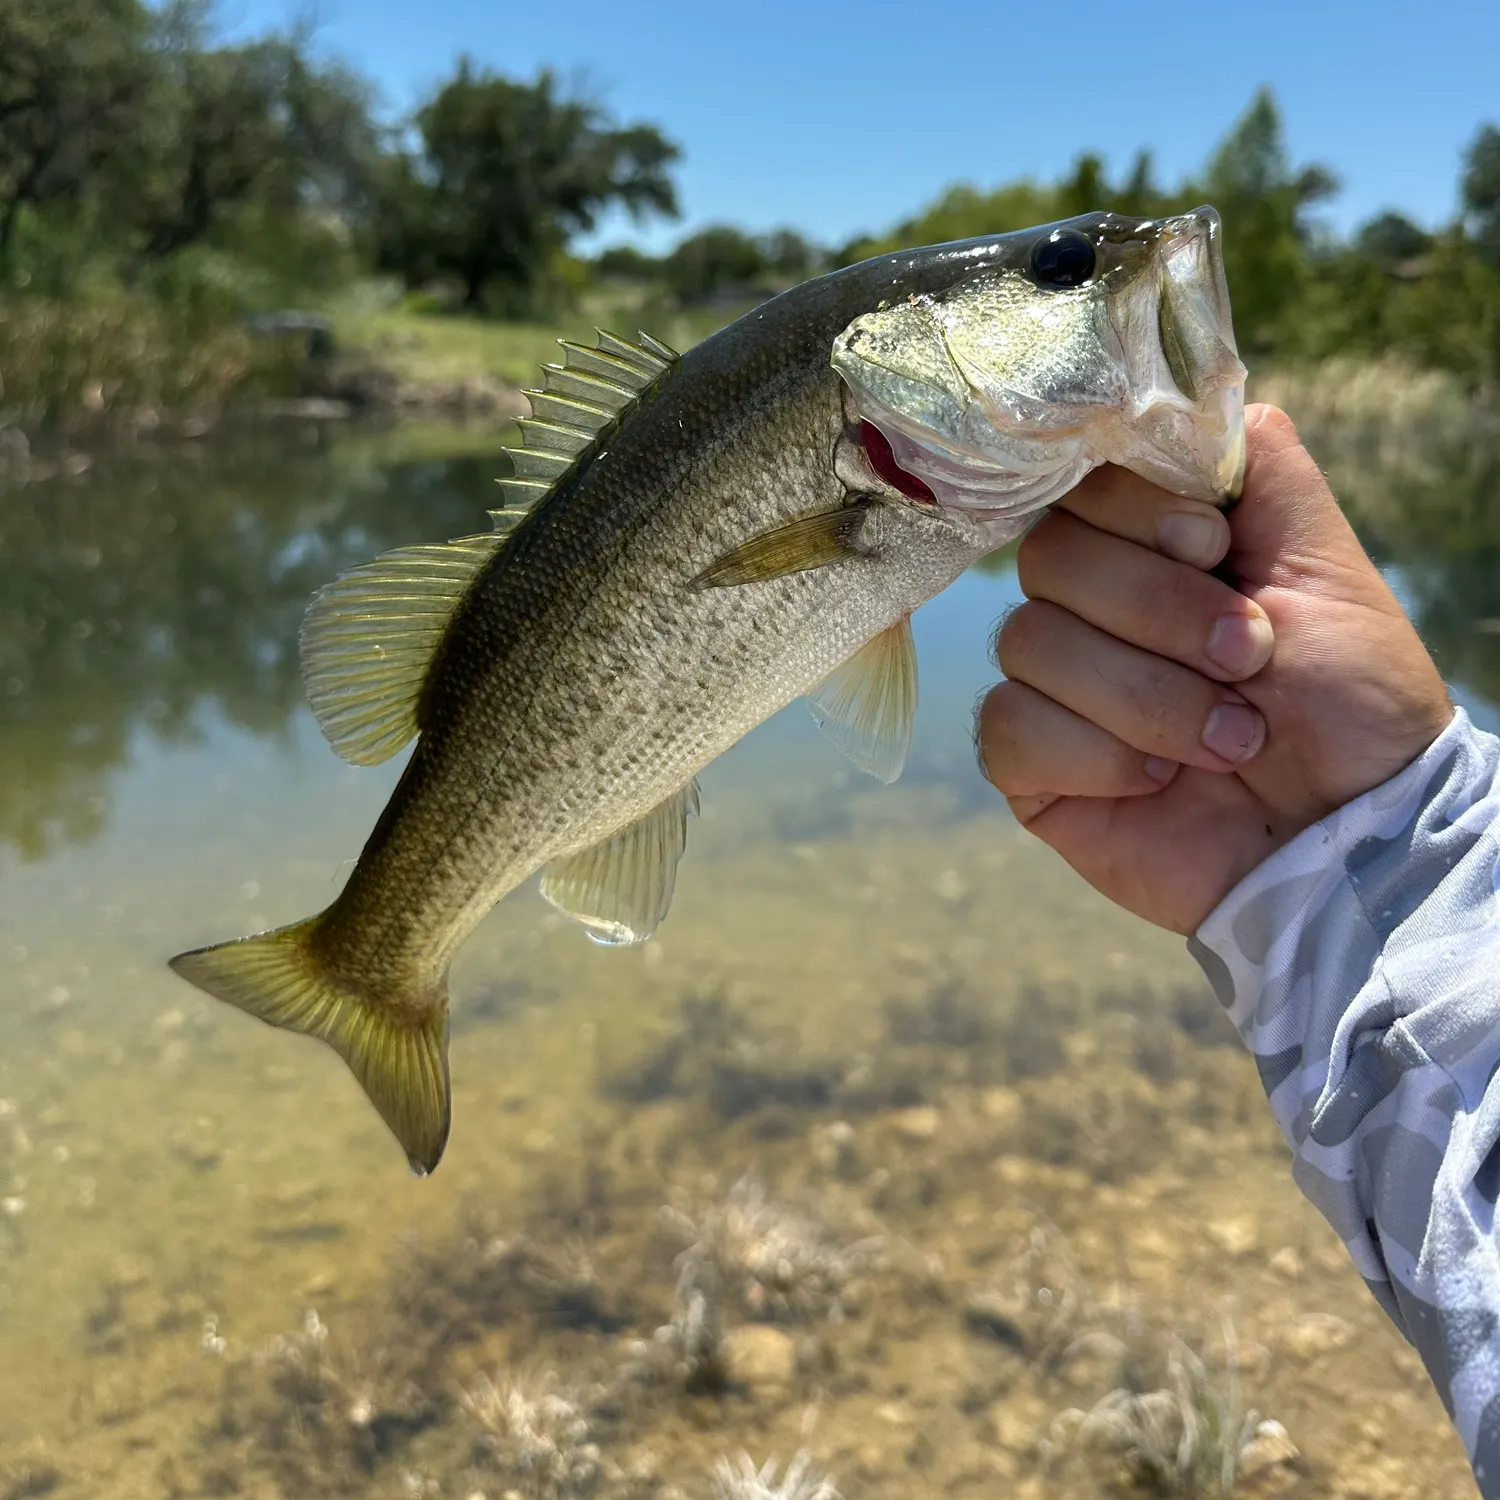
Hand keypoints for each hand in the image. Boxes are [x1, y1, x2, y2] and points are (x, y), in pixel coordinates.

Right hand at [976, 404, 1454, 934]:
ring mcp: (1053, 688)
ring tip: (1228, 741)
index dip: (1139, 516)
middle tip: (1248, 660)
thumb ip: (1259, 468)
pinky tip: (1158, 782)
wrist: (1349, 835)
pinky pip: (1010, 728)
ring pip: (1029, 645)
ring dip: (1147, 698)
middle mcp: (1090, 609)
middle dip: (1160, 613)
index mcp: (1149, 549)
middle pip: (1048, 560)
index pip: (1081, 487)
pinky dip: (1095, 754)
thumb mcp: (1326, 561)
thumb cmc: (1349, 701)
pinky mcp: (1031, 767)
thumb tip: (1187, 397)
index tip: (1217, 551)